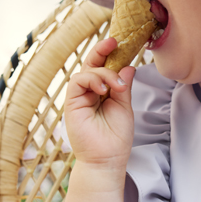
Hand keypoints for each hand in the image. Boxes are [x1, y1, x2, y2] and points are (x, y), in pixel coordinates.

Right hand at [63, 37, 136, 167]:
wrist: (107, 159)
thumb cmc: (116, 138)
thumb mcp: (124, 107)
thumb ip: (123, 86)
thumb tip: (128, 66)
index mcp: (103, 93)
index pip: (104, 68)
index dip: (110, 55)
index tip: (120, 44)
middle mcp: (89, 93)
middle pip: (91, 64)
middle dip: (101, 50)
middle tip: (114, 42)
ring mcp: (80, 97)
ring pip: (87, 71)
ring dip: (104, 74)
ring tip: (116, 88)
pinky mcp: (72, 103)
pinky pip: (78, 81)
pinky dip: (92, 80)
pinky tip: (104, 90)